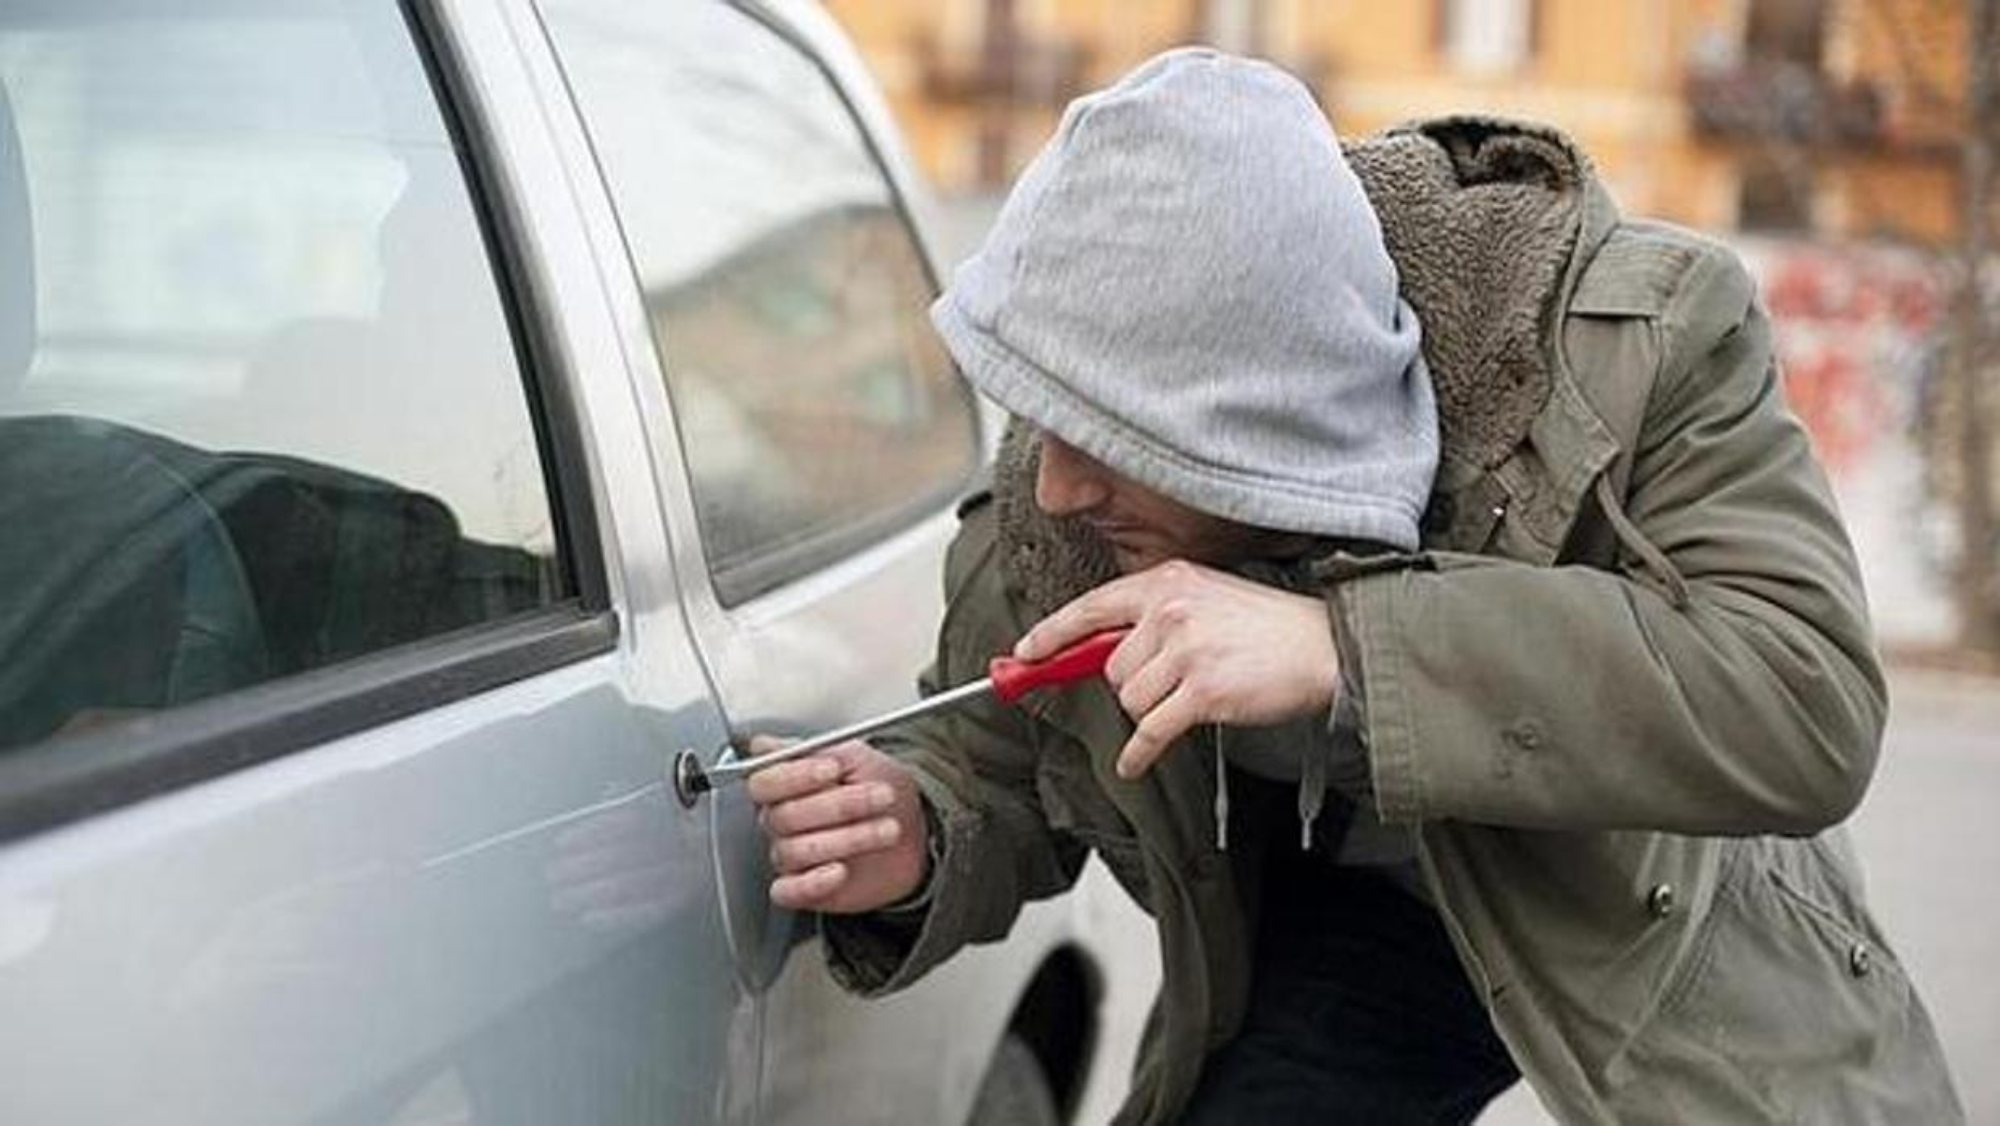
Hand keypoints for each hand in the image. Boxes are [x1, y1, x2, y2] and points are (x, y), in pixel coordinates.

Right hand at [746, 738, 929, 912]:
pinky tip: (839, 871)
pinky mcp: (803, 888)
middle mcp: (781, 821)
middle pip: (785, 816)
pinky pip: (788, 891)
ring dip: (847, 839)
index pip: (765, 782)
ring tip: (886, 829)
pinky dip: (812, 883)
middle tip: (882, 797)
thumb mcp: (857, 758)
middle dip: (840, 805)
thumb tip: (765, 745)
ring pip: (794, 850)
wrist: (914, 830)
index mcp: (784, 786)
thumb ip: (815, 750)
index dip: (796, 776)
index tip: (834, 770)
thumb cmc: (880, 791)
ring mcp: (791, 855)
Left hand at [1016, 560, 1338, 779]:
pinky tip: (1135, 761)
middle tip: (1172, 683)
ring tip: (1190, 699)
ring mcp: (1186, 651)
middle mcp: (1170, 610)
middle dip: (1132, 685)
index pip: (1091, 607)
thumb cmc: (1268, 627)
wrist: (1324, 647)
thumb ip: (1156, 615)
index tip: (1024, 653)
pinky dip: (1139, 753)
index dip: (1052, 634)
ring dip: (1151, 712)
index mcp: (1167, 581)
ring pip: (1129, 700)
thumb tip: (1099, 651)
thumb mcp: (1207, 597)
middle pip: (1109, 666)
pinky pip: (1149, 732)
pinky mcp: (1202, 691)